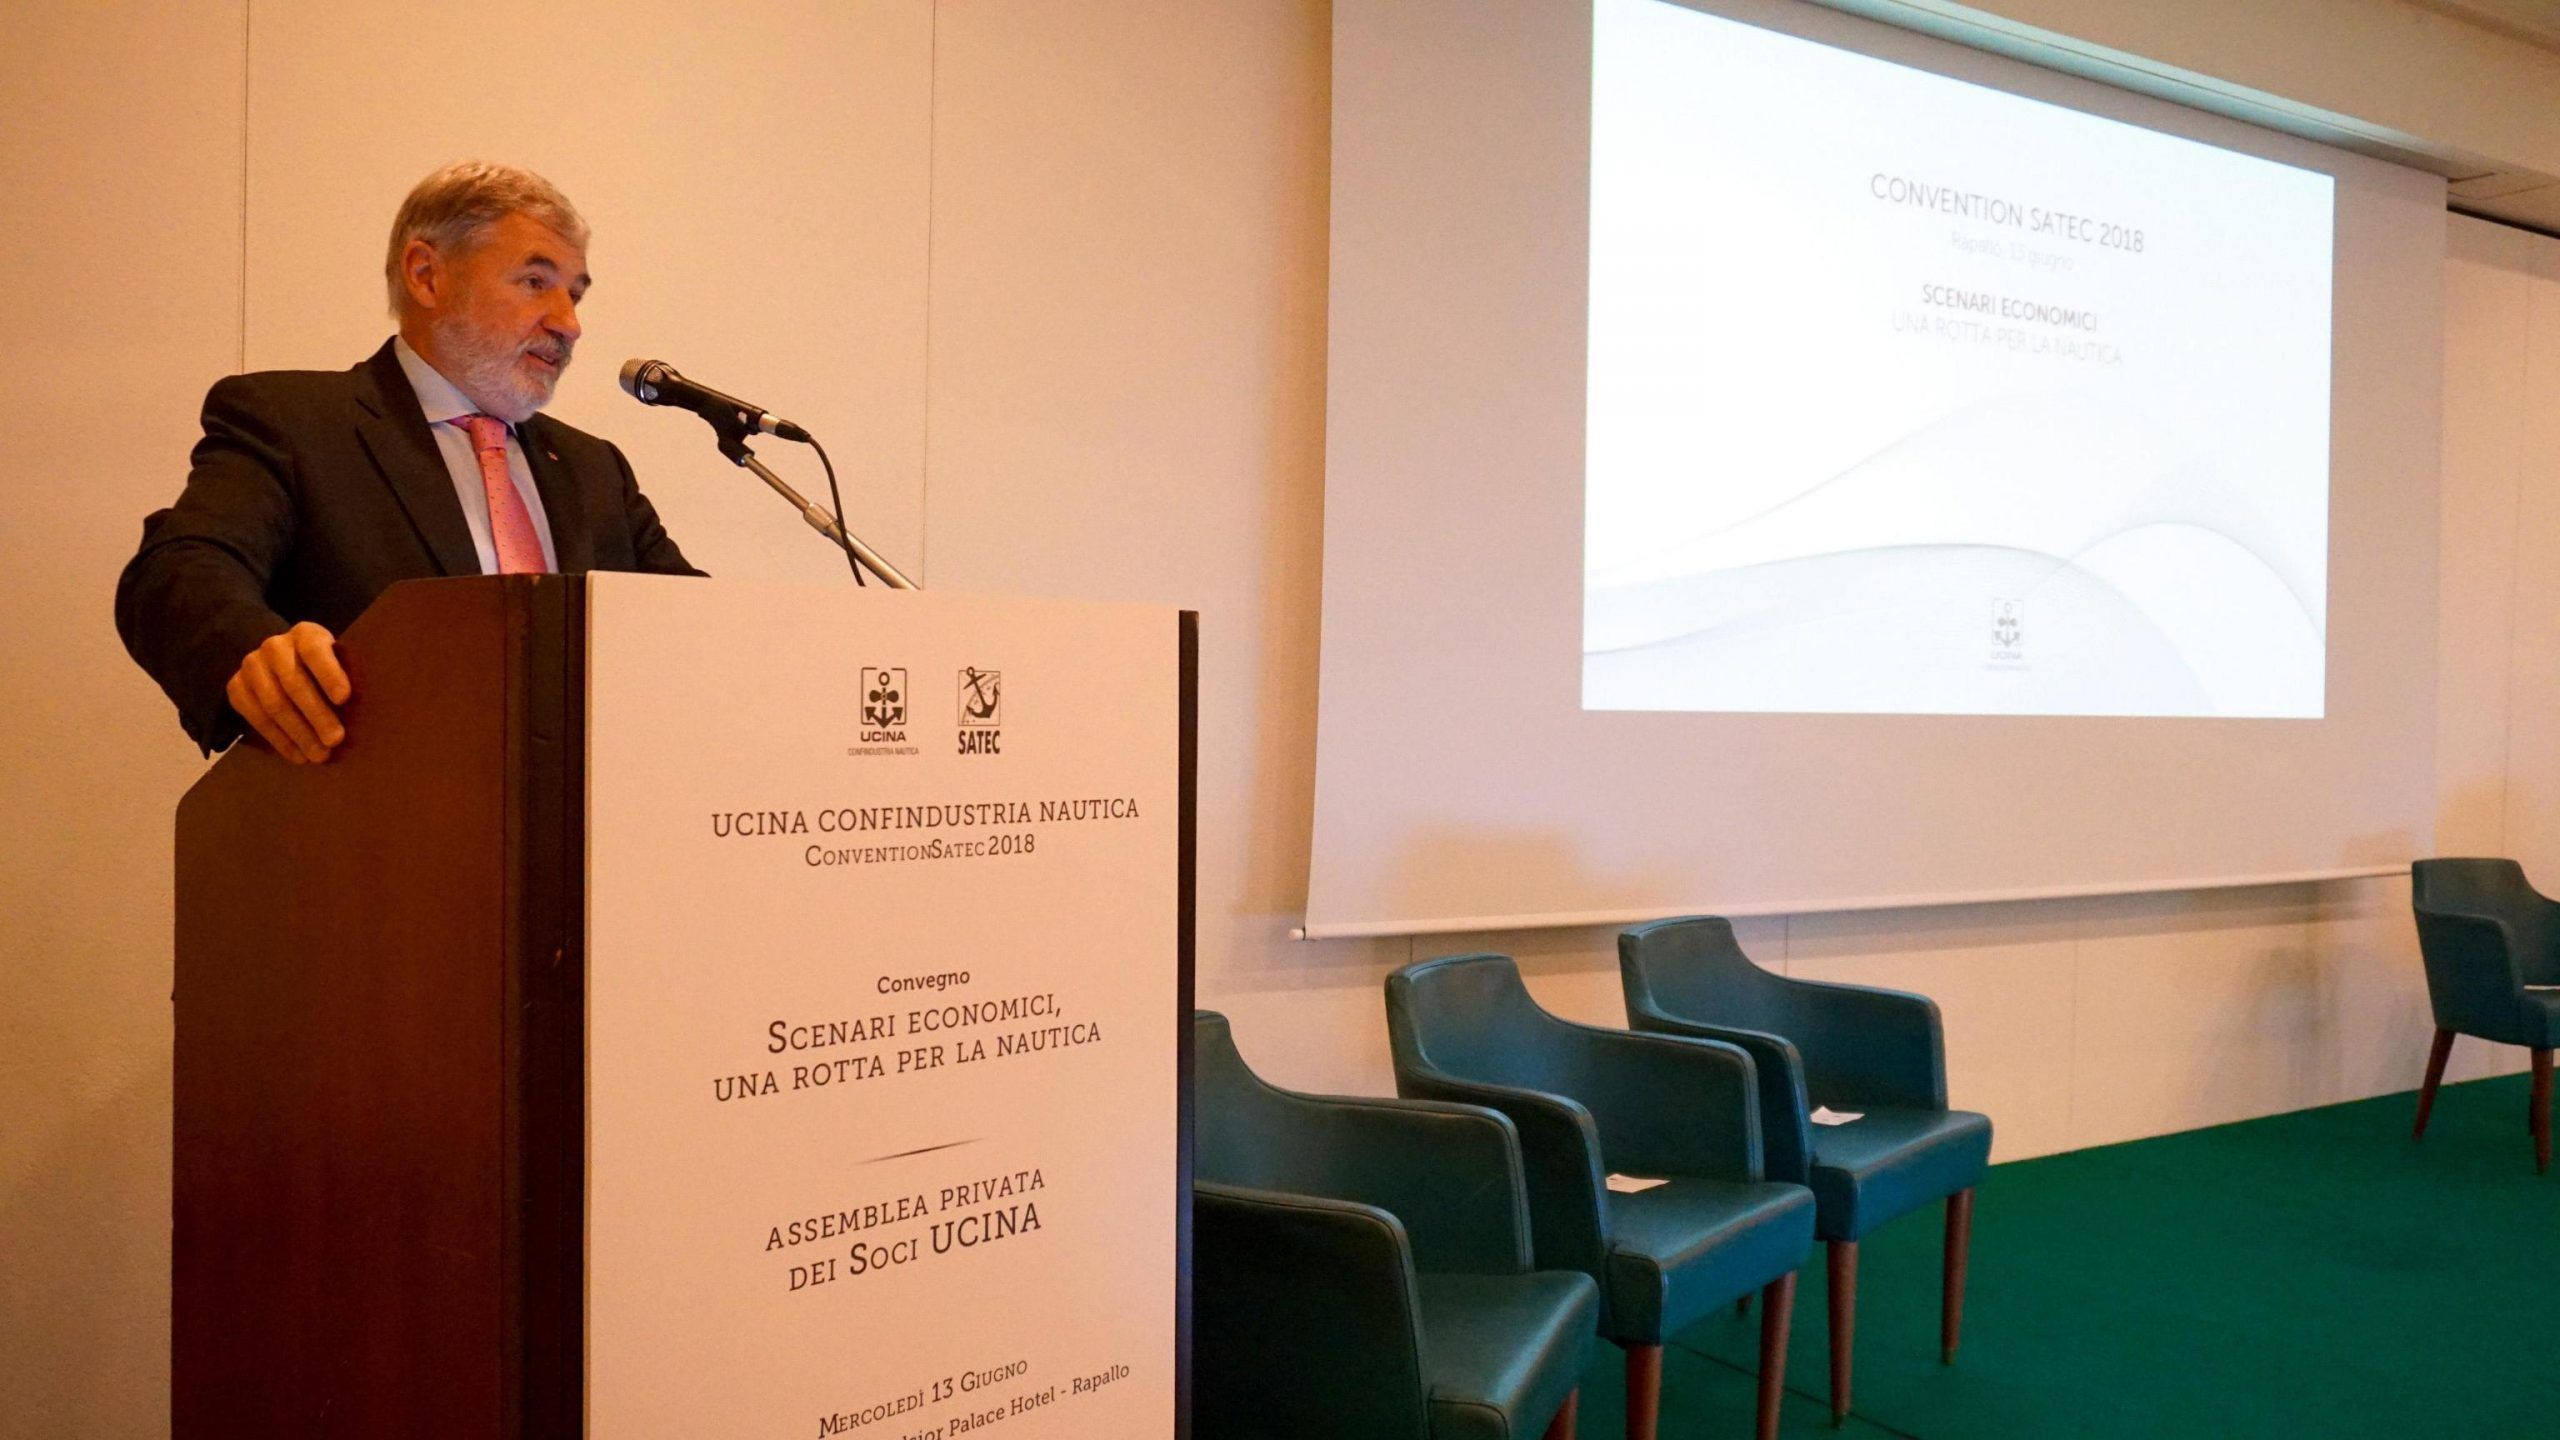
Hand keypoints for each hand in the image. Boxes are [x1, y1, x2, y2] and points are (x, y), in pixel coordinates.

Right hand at [225, 622, 350, 763]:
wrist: (279, 664)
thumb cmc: (323, 669)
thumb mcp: (338, 662)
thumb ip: (348, 676)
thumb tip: (369, 711)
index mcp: (305, 634)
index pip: (315, 650)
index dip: (329, 673)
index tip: (344, 698)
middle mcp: (275, 646)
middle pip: (294, 682)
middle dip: (316, 715)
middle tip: (335, 740)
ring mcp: (252, 666)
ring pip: (274, 703)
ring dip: (299, 733)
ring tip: (319, 755)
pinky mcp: (236, 687)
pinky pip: (256, 717)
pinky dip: (280, 740)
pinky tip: (298, 755)